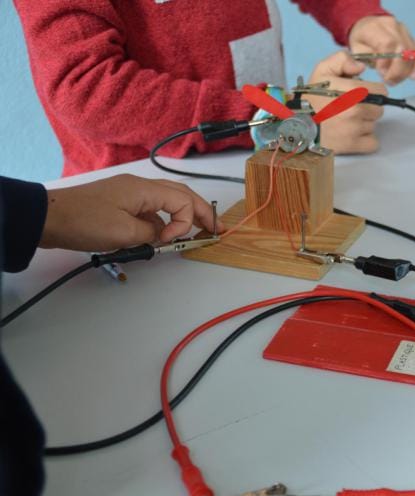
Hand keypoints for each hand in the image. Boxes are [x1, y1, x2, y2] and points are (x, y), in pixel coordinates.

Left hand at [40, 174, 222, 251]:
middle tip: (217, 229)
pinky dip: (163, 220)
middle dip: (202, 211)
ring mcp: (130, 193)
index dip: (184, 224)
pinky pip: (151, 208)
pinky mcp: (121, 202)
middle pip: (182, 194)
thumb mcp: (124, 234)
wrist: (48, 218)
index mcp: (144, 189)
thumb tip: (161, 233)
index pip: (183, 202)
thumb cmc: (85, 223)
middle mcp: (141, 186)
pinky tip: (163, 235)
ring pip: (168, 200)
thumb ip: (151, 233)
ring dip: (184, 214)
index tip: (168, 242)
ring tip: (198, 231)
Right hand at [306, 51, 386, 153]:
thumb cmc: (311, 97)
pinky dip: (366, 140)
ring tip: (347, 121)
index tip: (360, 94)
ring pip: (374, 125)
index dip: (372, 91)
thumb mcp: (322, 70)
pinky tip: (353, 134)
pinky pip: (373, 143)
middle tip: (351, 108)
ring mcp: (356, 129)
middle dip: (369, 107)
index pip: (382, 91)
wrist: (297, 124)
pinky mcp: (353, 145)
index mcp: (353, 90)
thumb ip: (343, 60)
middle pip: (379, 109)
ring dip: (365, 123)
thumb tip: (362, 68)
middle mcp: (357, 110)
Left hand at [348, 15, 414, 84]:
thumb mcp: (355, 50)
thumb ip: (361, 60)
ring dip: (405, 71)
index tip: (380, 72)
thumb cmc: (361, 40)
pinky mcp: (411, 37)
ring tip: (395, 80)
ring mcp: (404, 31)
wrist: (368, 25)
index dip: (386, 61)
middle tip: (388, 80)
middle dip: (397, 70)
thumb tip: (370, 69)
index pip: (387, 43)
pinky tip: (413, 76)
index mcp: (375, 27)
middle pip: (403, 49)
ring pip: (412, 53)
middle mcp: (392, 26)